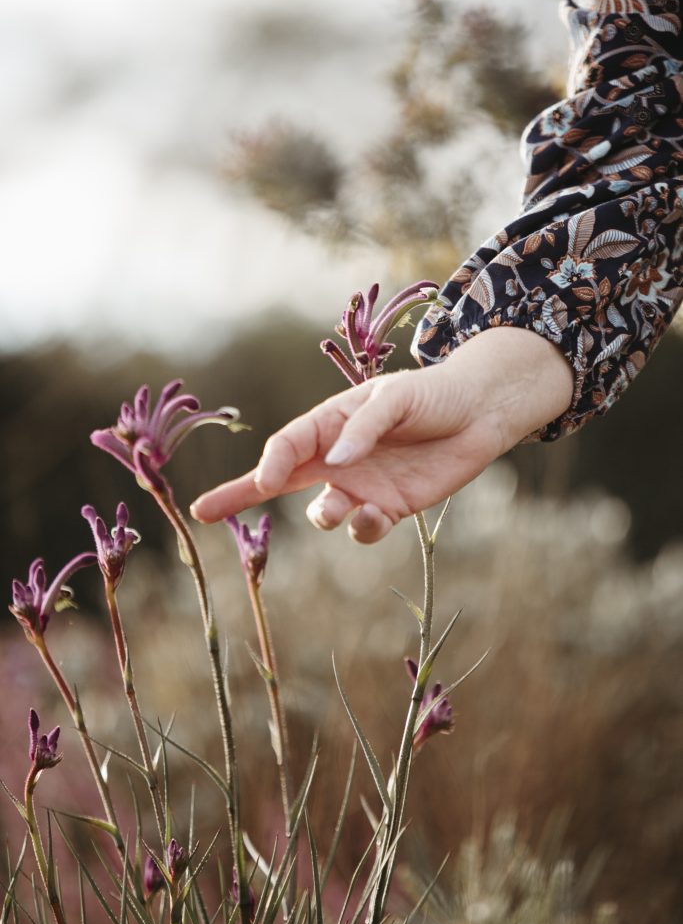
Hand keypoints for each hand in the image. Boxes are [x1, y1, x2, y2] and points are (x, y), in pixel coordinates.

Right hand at [190, 328, 572, 542]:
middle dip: (240, 494)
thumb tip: (334, 464)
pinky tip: (377, 514)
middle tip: (203, 510)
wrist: (480, 413)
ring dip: (324, 516)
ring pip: (322, 512)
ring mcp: (361, 485)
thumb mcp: (396, 398)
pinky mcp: (390, 508)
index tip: (263, 483)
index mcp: (330, 423)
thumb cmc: (433, 395)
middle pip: (278, 481)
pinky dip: (363, 527)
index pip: (286, 446)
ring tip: (339, 509)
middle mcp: (336, 457)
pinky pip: (363, 528)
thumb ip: (363, 428)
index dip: (269, 465)